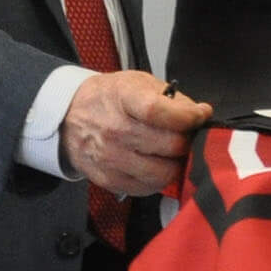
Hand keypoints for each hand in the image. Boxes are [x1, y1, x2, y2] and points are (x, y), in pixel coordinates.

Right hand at [60, 71, 211, 194]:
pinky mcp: (108, 180)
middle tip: (189, 136)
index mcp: (123, 99)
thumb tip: (200, 114)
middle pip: (168, 145)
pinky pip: (147, 188)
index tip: (200, 115)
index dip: (187, 117)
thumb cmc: (110, 97)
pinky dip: (159, 179)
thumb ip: (173, 98)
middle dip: (188, 141)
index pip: (159, 112)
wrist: (70, 115)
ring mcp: (110, 158)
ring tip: (175, 153)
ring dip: (177, 164)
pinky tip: (158, 164)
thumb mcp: (139, 83)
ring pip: (162, 172)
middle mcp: (114, 130)